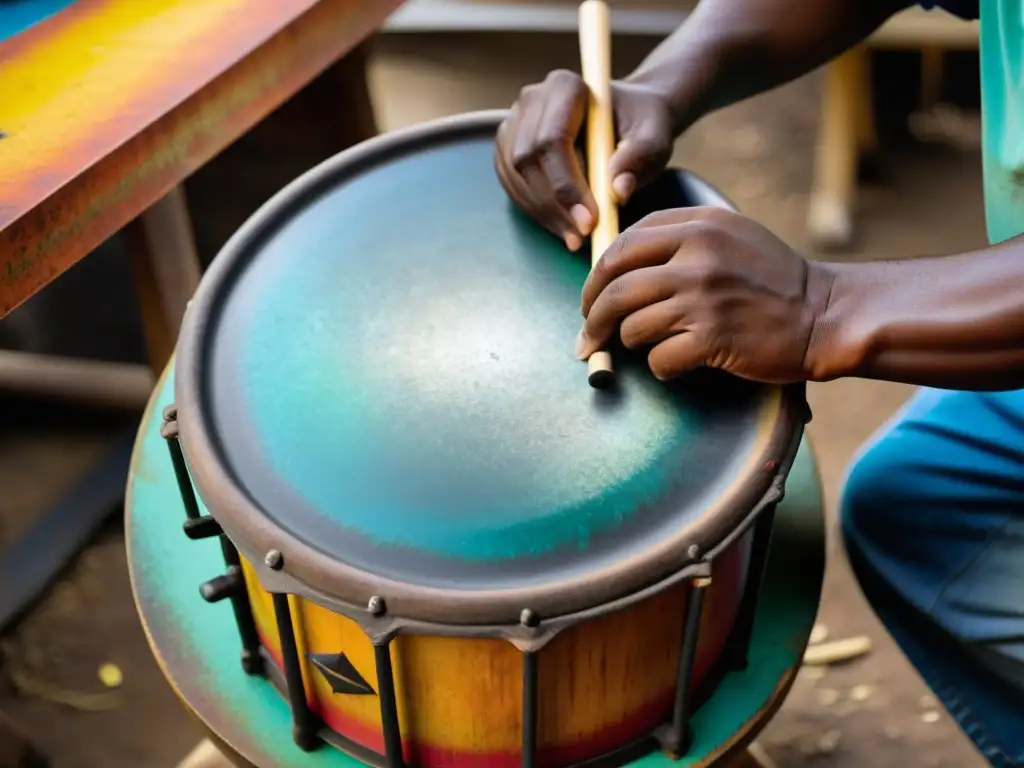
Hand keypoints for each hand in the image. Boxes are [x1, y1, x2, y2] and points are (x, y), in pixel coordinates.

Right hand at [495, 69, 673, 251]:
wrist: (627, 118)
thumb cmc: (641, 124)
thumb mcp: (654, 136)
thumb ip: (641, 156)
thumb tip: (618, 189)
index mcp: (565, 86)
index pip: (552, 139)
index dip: (566, 184)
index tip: (590, 219)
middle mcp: (532, 99)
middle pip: (528, 159)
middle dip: (554, 204)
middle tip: (584, 234)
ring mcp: (514, 123)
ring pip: (516, 176)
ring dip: (544, 213)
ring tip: (576, 236)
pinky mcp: (508, 148)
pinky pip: (512, 185)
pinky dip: (535, 211)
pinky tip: (562, 226)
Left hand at [576, 207, 834, 383]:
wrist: (825, 315)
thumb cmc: (773, 280)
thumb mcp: (730, 236)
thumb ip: (679, 237)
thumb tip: (617, 264)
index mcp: (699, 225)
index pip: (622, 246)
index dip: (597, 276)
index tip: (590, 298)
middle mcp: (697, 255)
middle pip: (615, 287)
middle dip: (593, 317)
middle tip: (587, 337)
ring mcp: (703, 297)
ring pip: (631, 325)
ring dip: (630, 344)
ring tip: (647, 348)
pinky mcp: (711, 337)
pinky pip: (658, 359)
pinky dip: (661, 367)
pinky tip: (676, 364)